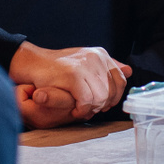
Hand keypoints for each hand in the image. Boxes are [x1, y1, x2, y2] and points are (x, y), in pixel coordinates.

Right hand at [9, 43, 130, 123]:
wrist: (34, 64)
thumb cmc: (59, 68)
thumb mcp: (86, 64)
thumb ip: (107, 67)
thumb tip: (129, 71)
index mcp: (101, 54)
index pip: (120, 80)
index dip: (113, 97)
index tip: (102, 104)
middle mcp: (96, 57)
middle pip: (111, 92)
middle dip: (101, 105)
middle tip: (88, 108)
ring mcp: (84, 65)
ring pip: (100, 98)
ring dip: (90, 109)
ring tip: (80, 109)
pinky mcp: (73, 75)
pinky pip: (86, 101)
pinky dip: (81, 109)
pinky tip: (74, 109)